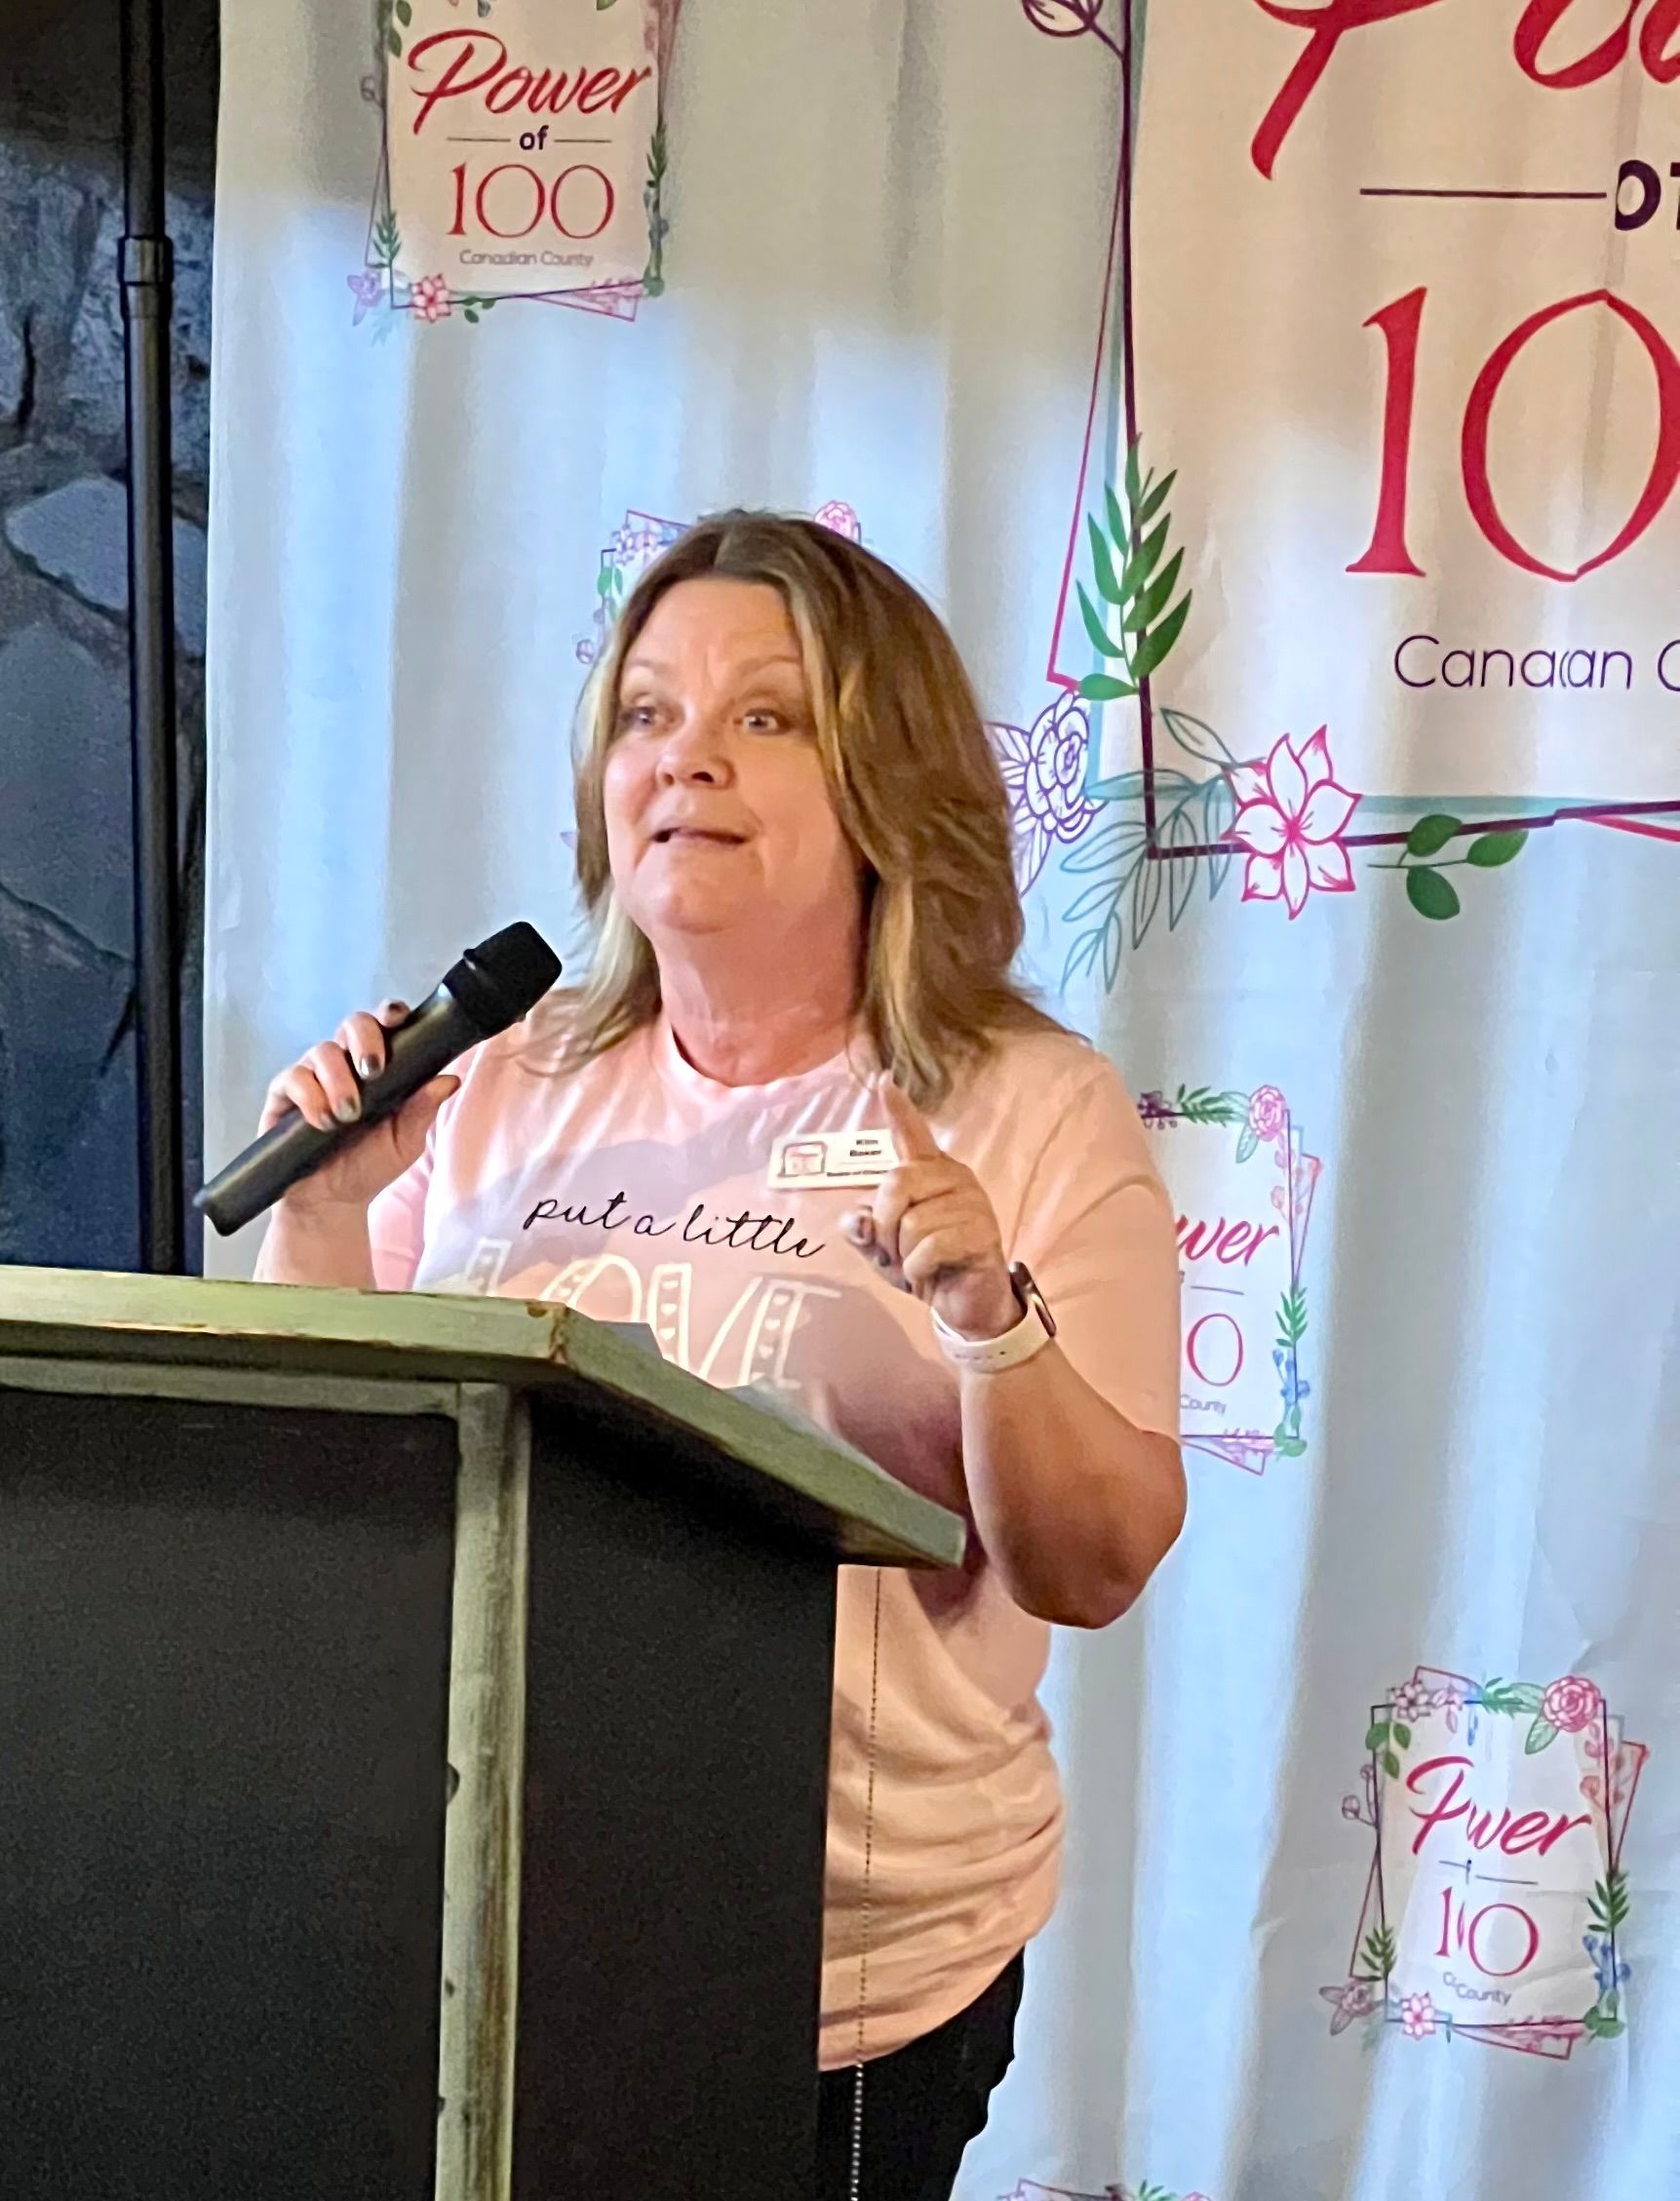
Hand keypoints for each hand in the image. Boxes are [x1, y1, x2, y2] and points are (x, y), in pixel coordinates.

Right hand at [259, 999, 458, 1216]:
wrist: (331, 1201)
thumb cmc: (369, 1165)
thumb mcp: (404, 1141)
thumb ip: (423, 1110)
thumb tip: (449, 1079)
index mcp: (379, 1065)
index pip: (384, 1025)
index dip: (390, 1013)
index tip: (396, 1019)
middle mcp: (345, 1062)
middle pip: (353, 1023)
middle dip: (365, 1039)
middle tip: (372, 1071)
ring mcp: (313, 1075)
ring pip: (322, 1050)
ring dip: (338, 1080)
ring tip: (347, 1115)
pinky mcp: (284, 1094)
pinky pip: (292, 1077)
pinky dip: (309, 1096)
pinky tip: (321, 1121)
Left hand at [842, 1077, 1018, 1341]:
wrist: (966, 1304)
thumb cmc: (924, 1264)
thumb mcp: (881, 1248)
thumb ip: (862, 1228)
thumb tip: (858, 1220)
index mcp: (928, 1172)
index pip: (911, 1134)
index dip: (897, 1108)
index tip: (883, 1080)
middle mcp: (953, 1177)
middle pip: (895, 1184)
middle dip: (885, 1227)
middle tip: (895, 1252)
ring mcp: (972, 1202)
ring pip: (911, 1222)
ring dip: (904, 1255)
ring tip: (920, 1265)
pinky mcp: (982, 1231)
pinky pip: (928, 1247)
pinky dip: (919, 1269)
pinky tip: (933, 1274)